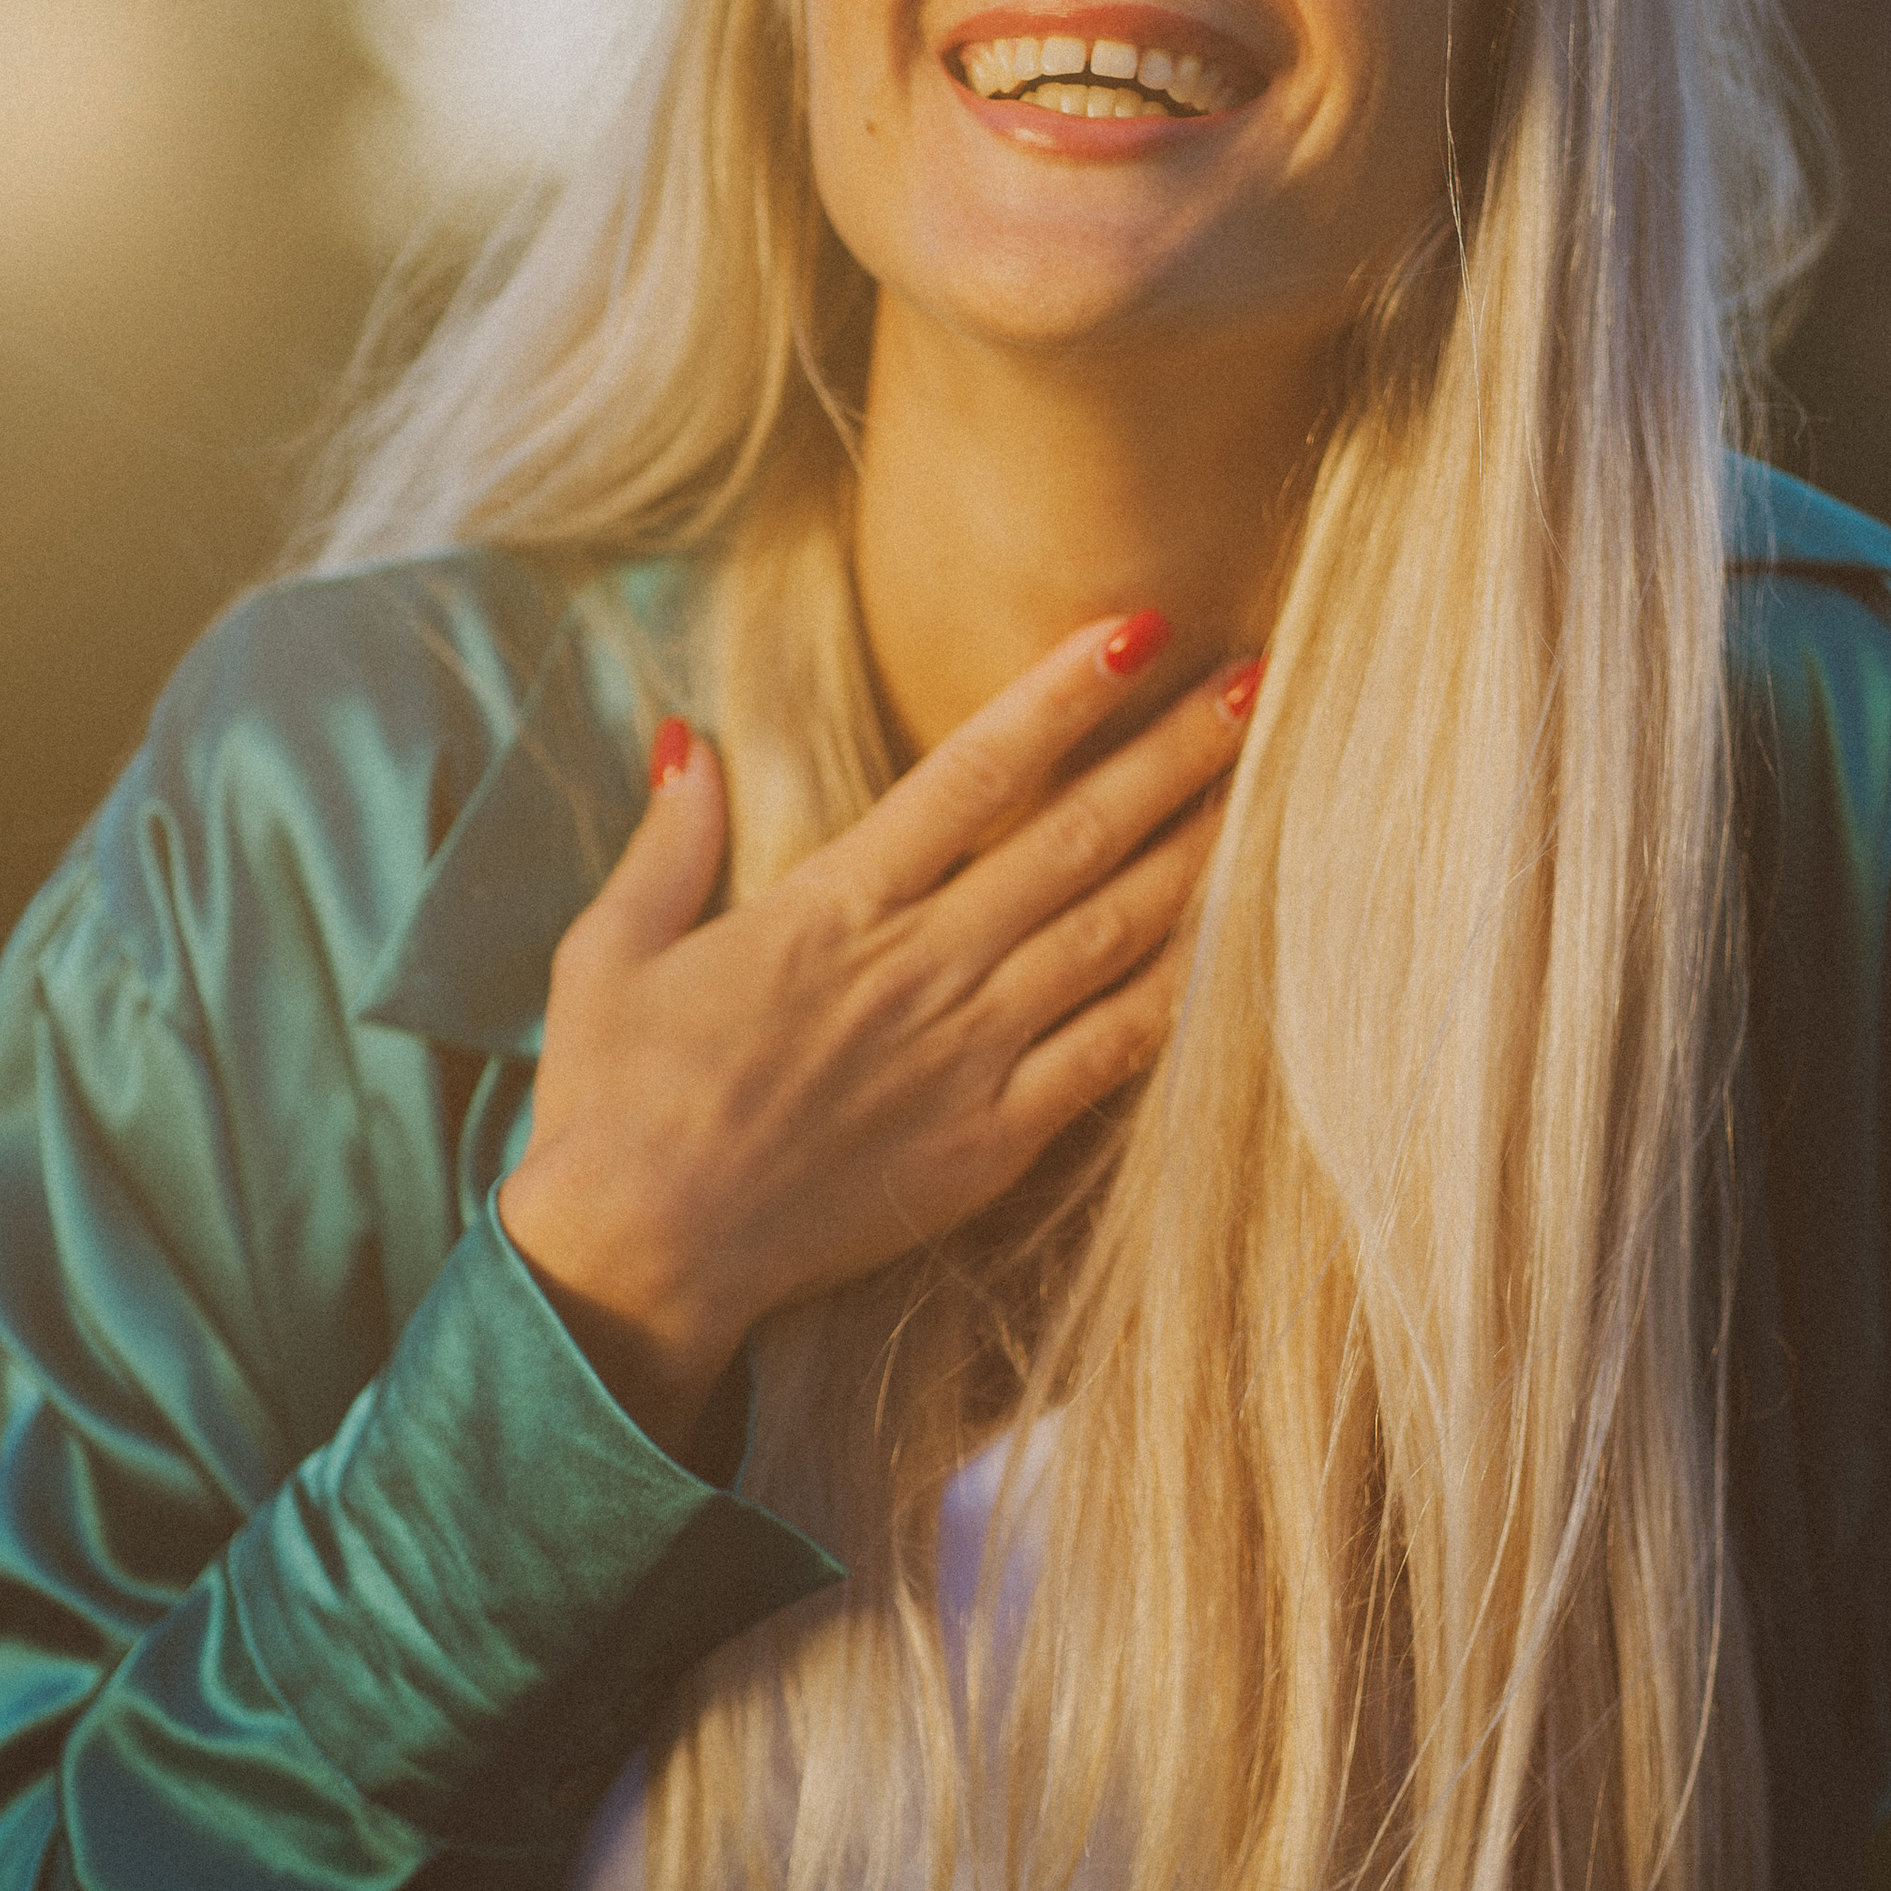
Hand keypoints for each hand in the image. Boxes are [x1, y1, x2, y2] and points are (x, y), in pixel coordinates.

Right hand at [499, 613, 1251, 1451]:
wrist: (635, 1260)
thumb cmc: (612, 1103)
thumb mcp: (612, 951)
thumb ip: (671, 840)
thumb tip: (690, 735)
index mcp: (830, 908)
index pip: (972, 773)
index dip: (1063, 693)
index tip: (1141, 629)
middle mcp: (918, 969)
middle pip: (1074, 838)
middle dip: (1174, 755)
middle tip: (1260, 683)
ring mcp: (966, 1058)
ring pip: (1112, 934)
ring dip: (1201, 854)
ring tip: (1279, 787)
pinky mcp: (991, 1144)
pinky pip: (1110, 1056)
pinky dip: (1184, 995)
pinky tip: (1245, 946)